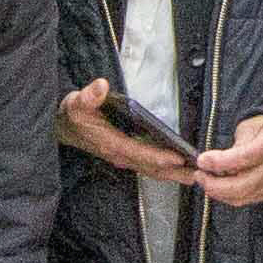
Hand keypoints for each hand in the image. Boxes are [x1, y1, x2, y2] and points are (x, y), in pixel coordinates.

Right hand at [57, 79, 193, 178]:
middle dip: (174, 171)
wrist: (64, 127)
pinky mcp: (126, 156)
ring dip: (173, 174)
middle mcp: (120, 155)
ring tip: (195, 176)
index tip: (178, 157)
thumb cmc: (74, 114)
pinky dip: (164, 169)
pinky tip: (179, 169)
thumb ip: (89, 96)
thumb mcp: (77, 102)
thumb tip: (101, 86)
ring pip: (151, 170)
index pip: (139, 152)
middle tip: (198, 174)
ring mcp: (123, 158)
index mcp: (112, 143)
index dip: (159, 156)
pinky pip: (148, 166)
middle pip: (151, 167)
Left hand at [192, 113, 262, 208]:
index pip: (243, 158)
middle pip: (241, 185)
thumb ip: (233, 146)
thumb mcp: (249, 127)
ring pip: (240, 196)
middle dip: (214, 184)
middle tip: (199, 174)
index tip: (201, 160)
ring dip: (217, 192)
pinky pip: (244, 200)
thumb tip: (211, 163)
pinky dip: (226, 196)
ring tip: (204, 180)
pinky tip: (217, 186)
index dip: (219, 162)